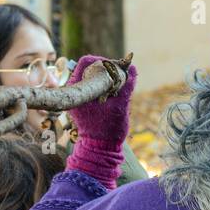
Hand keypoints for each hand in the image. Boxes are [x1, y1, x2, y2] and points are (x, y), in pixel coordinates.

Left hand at [64, 55, 137, 189]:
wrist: (100, 149)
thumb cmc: (107, 129)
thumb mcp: (119, 107)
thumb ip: (126, 87)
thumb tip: (132, 68)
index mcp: (79, 89)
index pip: (87, 62)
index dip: (103, 61)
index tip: (116, 67)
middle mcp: (77, 91)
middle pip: (91, 68)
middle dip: (108, 70)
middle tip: (121, 76)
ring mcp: (81, 97)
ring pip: (95, 77)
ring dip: (108, 79)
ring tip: (119, 87)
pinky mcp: (86, 103)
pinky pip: (96, 87)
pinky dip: (107, 87)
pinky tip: (115, 95)